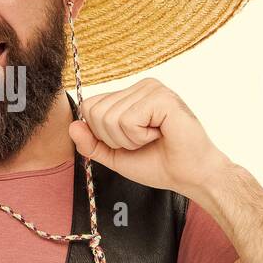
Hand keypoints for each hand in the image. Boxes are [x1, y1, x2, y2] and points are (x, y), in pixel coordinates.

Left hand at [68, 78, 229, 196]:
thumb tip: (72, 126)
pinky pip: (127, 121)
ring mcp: (152, 88)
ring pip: (110, 118)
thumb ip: (92, 143)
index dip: (102, 134)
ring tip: (153, 138)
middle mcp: (140, 86)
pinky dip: (140, 137)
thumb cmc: (159, 163)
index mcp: (130, 95)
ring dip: (129, 140)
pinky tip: (160, 134)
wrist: (190, 177)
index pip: (90, 106)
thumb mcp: (116, 156)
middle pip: (95, 112)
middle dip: (114, 139)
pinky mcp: (162, 97)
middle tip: (143, 141)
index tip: (129, 142)